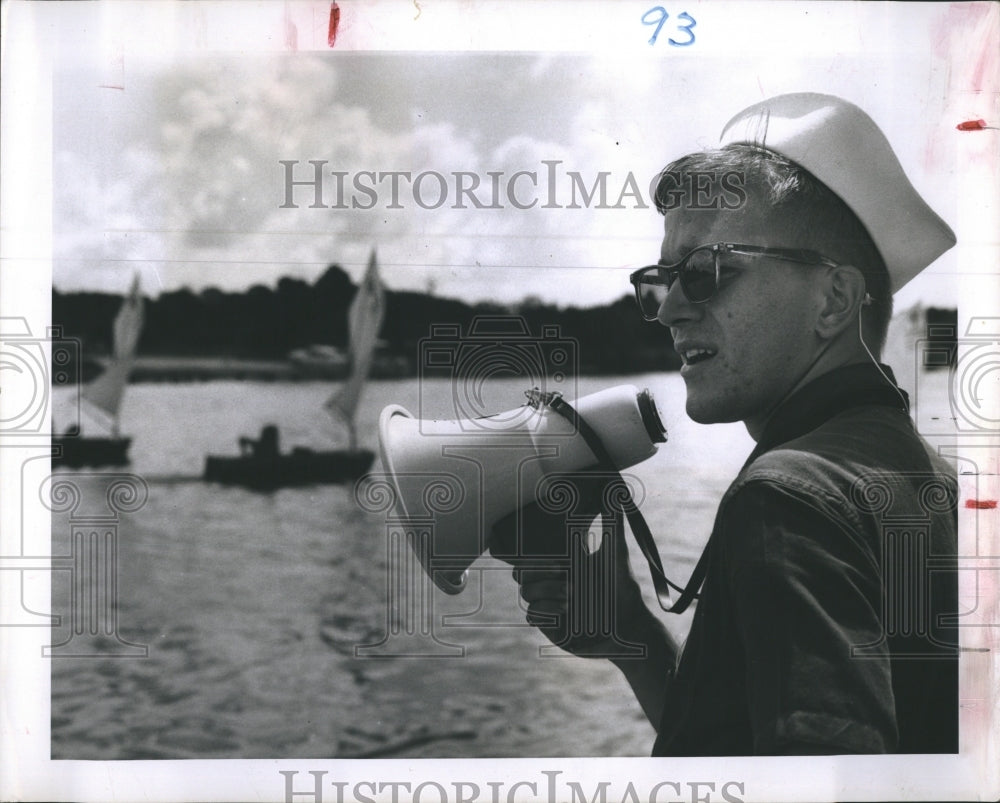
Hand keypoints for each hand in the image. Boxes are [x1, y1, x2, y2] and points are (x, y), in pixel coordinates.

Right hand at [489, 473, 649, 658]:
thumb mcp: (615, 552)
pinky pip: (532, 615)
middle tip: (562, 571)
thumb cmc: (622, 587)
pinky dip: (545, 609)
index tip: (555, 555)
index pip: (533, 556)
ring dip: (546, 591)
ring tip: (571, 594)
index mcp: (561, 565)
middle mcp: (551, 583)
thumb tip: (615, 491)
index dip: (533, 553)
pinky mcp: (551, 625)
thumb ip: (612, 522)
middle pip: (521, 573)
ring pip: (526, 593)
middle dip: (536, 571)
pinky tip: (565, 609)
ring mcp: (549, 604)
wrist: (630, 624)